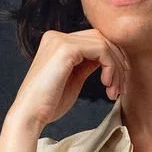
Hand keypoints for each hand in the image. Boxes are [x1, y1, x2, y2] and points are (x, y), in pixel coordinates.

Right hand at [6, 26, 124, 134]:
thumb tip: (106, 59)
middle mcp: (56, 36)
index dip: (112, 60)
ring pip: (104, 44)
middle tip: (120, 88)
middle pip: (101, 38)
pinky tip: (107, 85)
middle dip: (118, 63)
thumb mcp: (74, 79)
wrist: (31, 115)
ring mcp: (60, 40)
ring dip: (116, 68)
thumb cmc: (50, 104)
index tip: (117, 84)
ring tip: (114, 91)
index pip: (94, 40)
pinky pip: (101, 50)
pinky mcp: (65, 49)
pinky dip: (110, 68)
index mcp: (56, 42)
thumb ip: (87, 64)